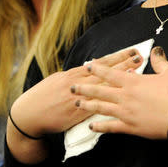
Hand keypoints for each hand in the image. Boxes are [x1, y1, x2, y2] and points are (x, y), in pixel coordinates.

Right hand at [10, 48, 142, 137]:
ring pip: (103, 87)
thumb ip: (75, 75)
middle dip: (123, 64)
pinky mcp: (76, 114)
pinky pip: (96, 106)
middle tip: (139, 57)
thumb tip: (89, 68)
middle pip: (105, 73)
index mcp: (72, 75)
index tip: (130, 51)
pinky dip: (108, 101)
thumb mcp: (57, 80)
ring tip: (136, 72)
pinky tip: (120, 97)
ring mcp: (78, 99)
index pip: (99, 64)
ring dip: (120, 80)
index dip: (116, 57)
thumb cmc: (42, 96)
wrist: (28, 115)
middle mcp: (77, 84)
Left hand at [73, 46, 167, 138]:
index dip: (97, 69)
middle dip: (84, 88)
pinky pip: (111, 127)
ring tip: (77, 104)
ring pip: (102, 108)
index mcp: (133, 81)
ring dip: (88, 105)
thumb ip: (159, 61)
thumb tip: (155, 51)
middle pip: (100, 91)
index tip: (87, 66)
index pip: (110, 73)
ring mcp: (126, 113)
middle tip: (72, 87)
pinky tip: (91, 127)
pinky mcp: (130, 127)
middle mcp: (125, 96)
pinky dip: (100, 127)